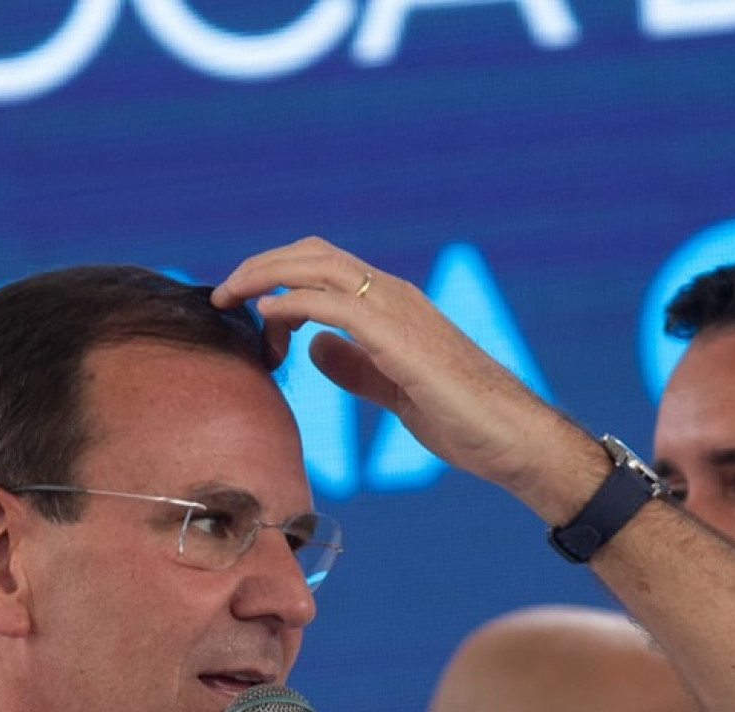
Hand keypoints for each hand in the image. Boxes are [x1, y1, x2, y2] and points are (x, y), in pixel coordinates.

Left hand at [212, 237, 576, 498]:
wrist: (510, 436)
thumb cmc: (461, 417)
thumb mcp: (392, 389)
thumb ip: (354, 366)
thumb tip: (313, 349)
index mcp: (390, 305)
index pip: (323, 266)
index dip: (278, 277)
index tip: (246, 310)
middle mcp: (392, 296)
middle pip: (313, 254)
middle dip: (260, 267)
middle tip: (223, 297)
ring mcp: (398, 311)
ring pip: (318, 267)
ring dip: (266, 277)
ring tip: (231, 300)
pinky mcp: (399, 337)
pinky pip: (334, 304)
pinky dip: (294, 305)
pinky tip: (270, 322)